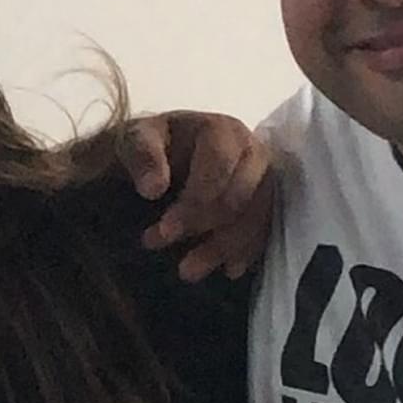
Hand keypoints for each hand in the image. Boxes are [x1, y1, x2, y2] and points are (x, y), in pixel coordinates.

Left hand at [119, 110, 275, 282]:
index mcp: (221, 130)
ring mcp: (263, 177)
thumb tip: (153, 188)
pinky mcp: (265, 202)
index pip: (219, 165)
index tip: (163, 232)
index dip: (194, 201)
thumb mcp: (136, 140)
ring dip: (225, 247)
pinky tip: (228, 270)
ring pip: (256, 215)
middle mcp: (250, 150)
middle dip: (206, 229)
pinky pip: (265, 228)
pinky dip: (247, 251)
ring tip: (189, 272)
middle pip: (240, 194)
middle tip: (172, 256)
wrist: (163, 153)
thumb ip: (143, 155)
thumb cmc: (151, 146)